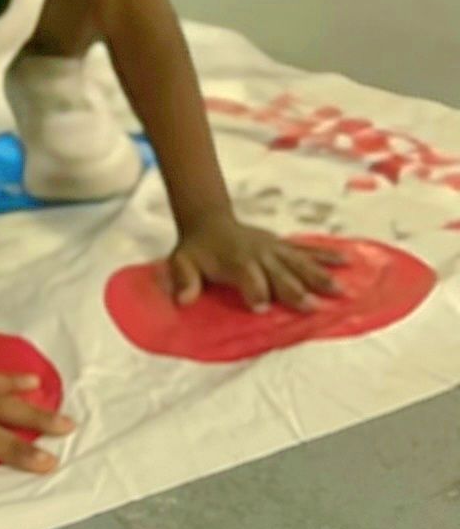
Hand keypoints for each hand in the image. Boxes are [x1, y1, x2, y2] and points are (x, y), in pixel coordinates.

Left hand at [168, 211, 343, 311]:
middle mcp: (259, 253)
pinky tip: (348, 261)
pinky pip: (308, 250)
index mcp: (235, 260)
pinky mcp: (283, 245)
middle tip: (313, 306)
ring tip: (341, 290)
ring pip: (300, 262)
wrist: (208, 221)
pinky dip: (328, 255)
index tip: (260, 307)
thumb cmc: (196, 250)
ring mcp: (274, 248)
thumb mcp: (182, 263)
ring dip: (320, 276)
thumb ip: (183, 280)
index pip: (246, 276)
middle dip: (294, 289)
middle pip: (279, 273)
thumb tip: (183, 300)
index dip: (253, 290)